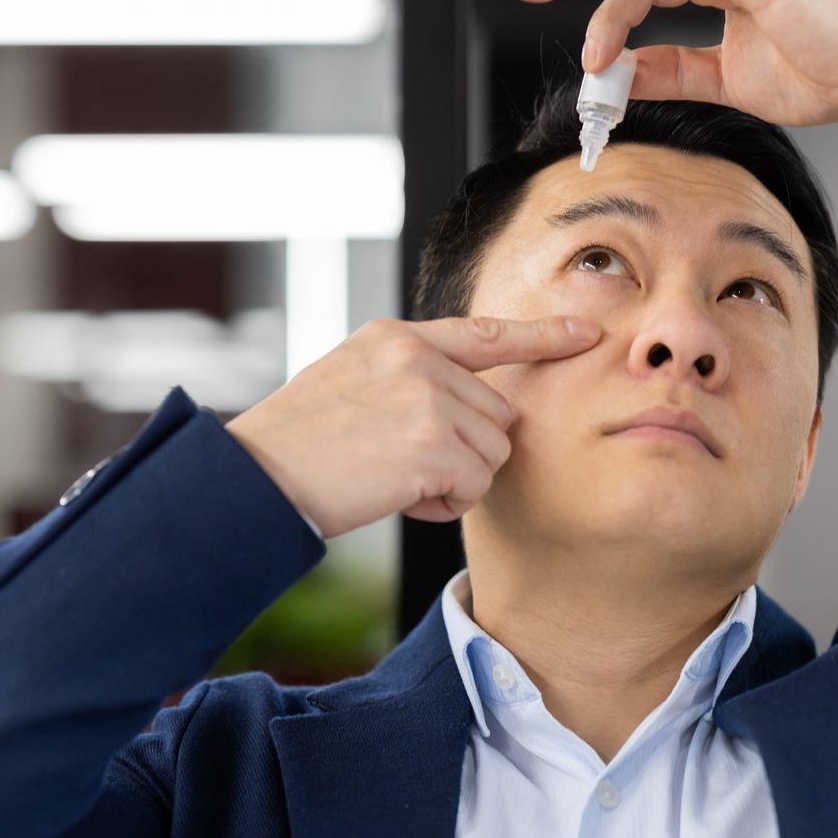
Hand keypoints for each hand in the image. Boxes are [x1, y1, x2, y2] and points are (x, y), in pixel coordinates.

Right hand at [226, 316, 602, 537]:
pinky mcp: (429, 444)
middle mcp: (416, 358)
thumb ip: (408, 379)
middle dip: (465, 451)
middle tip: (400, 464)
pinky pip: (473, 486)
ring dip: (454, 480)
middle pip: (496, 414)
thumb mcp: (350, 381)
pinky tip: (397, 495)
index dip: (542, 336)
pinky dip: (442, 504)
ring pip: (491, 453)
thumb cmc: (296, 445)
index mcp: (395, 338)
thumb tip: (467, 404)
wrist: (252, 477)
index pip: (484, 333)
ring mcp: (425, 398)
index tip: (586, 334)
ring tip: (392, 477)